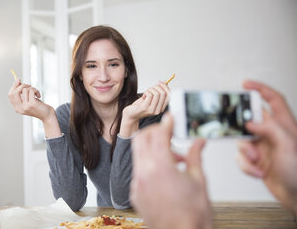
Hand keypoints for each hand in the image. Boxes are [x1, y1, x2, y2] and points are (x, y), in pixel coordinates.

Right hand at [8, 79, 60, 136]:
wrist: (47, 116)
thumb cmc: (38, 107)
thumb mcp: (28, 101)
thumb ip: (22, 94)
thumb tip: (18, 81)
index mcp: (17, 108)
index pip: (10, 95)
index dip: (14, 86)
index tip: (18, 80)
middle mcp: (19, 108)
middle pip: (15, 92)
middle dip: (22, 85)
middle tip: (29, 86)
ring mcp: (25, 107)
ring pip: (24, 90)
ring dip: (32, 88)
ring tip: (36, 93)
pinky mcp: (32, 104)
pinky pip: (31, 91)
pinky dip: (36, 90)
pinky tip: (39, 95)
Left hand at [120, 82, 169, 136]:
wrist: (131, 114)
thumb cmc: (140, 105)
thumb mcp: (151, 98)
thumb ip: (158, 92)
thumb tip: (165, 82)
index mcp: (161, 108)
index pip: (169, 96)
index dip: (165, 87)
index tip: (160, 82)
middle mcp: (158, 110)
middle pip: (163, 94)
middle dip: (157, 87)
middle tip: (150, 88)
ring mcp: (152, 110)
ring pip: (156, 93)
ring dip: (150, 90)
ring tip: (146, 93)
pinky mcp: (145, 108)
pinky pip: (149, 95)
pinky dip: (146, 92)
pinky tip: (143, 97)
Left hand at [131, 113, 211, 228]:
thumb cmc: (192, 215)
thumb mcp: (199, 181)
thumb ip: (195, 156)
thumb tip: (199, 142)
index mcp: (161, 168)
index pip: (158, 135)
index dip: (165, 124)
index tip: (170, 119)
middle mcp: (144, 174)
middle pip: (141, 139)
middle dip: (154, 132)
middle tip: (168, 134)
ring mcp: (137, 184)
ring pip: (138, 154)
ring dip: (152, 148)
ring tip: (172, 157)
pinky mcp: (135, 193)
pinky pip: (138, 170)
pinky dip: (149, 164)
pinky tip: (164, 172)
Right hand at [237, 80, 296, 215]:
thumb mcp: (289, 145)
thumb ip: (269, 128)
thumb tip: (251, 121)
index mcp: (285, 125)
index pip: (273, 100)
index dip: (260, 89)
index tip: (246, 84)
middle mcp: (273, 134)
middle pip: (251, 120)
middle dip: (242, 127)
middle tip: (238, 130)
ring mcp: (264, 147)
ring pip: (243, 140)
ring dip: (246, 153)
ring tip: (256, 161)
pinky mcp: (256, 160)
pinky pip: (241, 157)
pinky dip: (246, 166)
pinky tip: (258, 171)